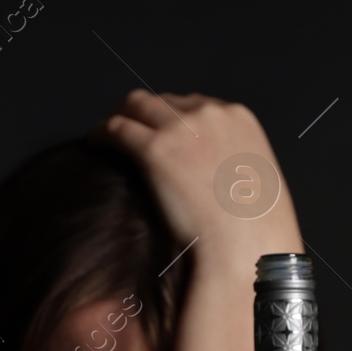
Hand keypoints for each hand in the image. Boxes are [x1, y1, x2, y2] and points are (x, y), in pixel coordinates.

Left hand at [91, 89, 302, 274]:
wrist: (247, 249)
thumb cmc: (255, 233)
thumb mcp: (257, 182)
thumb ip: (233, 165)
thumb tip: (214, 176)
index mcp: (238, 118)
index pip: (194, 105)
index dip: (170, 118)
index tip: (156, 132)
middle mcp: (210, 114)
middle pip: (163, 101)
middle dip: (143, 114)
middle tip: (124, 132)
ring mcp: (182, 128)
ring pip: (135, 105)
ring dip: (118, 117)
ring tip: (104, 136)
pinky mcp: (155, 149)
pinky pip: (116, 129)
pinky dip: (101, 133)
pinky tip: (95, 146)